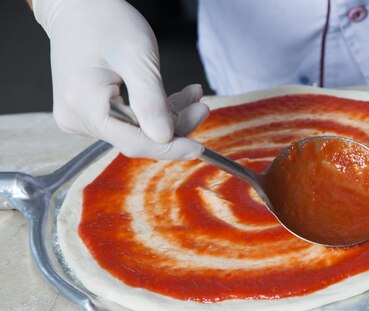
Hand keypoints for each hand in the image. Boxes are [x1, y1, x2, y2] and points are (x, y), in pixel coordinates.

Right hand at [33, 0, 206, 158]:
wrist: (77, 8)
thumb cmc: (104, 22)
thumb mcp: (137, 58)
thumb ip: (152, 101)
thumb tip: (165, 138)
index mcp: (84, 104)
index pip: (133, 142)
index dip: (170, 148)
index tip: (198, 149)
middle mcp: (76, 118)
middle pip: (137, 138)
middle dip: (174, 125)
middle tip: (201, 106)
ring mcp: (80, 118)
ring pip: (136, 132)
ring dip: (167, 116)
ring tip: (191, 95)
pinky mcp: (89, 115)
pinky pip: (128, 122)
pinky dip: (153, 111)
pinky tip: (173, 97)